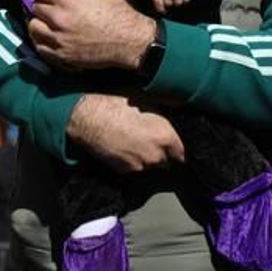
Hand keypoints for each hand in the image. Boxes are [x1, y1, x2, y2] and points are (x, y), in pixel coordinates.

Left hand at [28, 0, 156, 70]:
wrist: (129, 40)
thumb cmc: (114, 10)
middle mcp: (59, 18)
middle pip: (35, 6)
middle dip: (45, 3)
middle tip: (58, 7)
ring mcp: (58, 39)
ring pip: (33, 27)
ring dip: (41, 22)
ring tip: (53, 23)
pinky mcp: (61, 56)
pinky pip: (39, 47)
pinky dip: (43, 41)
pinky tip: (54, 37)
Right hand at [66, 94, 184, 173]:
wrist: (88, 117)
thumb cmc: (116, 102)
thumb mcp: (146, 99)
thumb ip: (165, 112)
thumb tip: (179, 110)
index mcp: (166, 137)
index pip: (183, 153)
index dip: (178, 147)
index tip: (173, 142)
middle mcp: (156, 155)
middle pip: (167, 161)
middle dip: (162, 152)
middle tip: (151, 138)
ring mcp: (139, 165)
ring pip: (150, 165)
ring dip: (147, 157)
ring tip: (135, 140)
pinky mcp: (124, 170)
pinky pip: (134, 167)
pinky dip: (132, 160)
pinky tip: (124, 145)